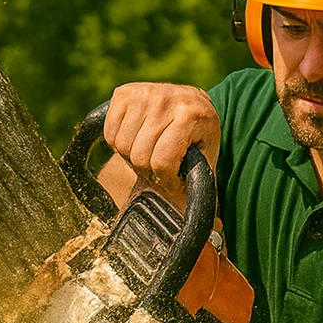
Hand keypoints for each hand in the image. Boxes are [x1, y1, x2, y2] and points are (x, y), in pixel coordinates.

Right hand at [104, 83, 220, 206]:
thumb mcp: (206, 159)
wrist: (194, 102)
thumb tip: (212, 231)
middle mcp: (168, 98)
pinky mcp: (125, 92)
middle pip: (139, 155)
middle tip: (159, 164)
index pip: (162, 161)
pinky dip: (119, 142)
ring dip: (132, 155)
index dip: (165, 177)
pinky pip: (109, 132)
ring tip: (150, 150)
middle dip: (148, 168)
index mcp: (192, 114)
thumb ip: (202, 189)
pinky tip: (137, 136)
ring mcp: (145, 92)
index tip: (172, 175)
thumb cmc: (200, 138)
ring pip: (121, 145)